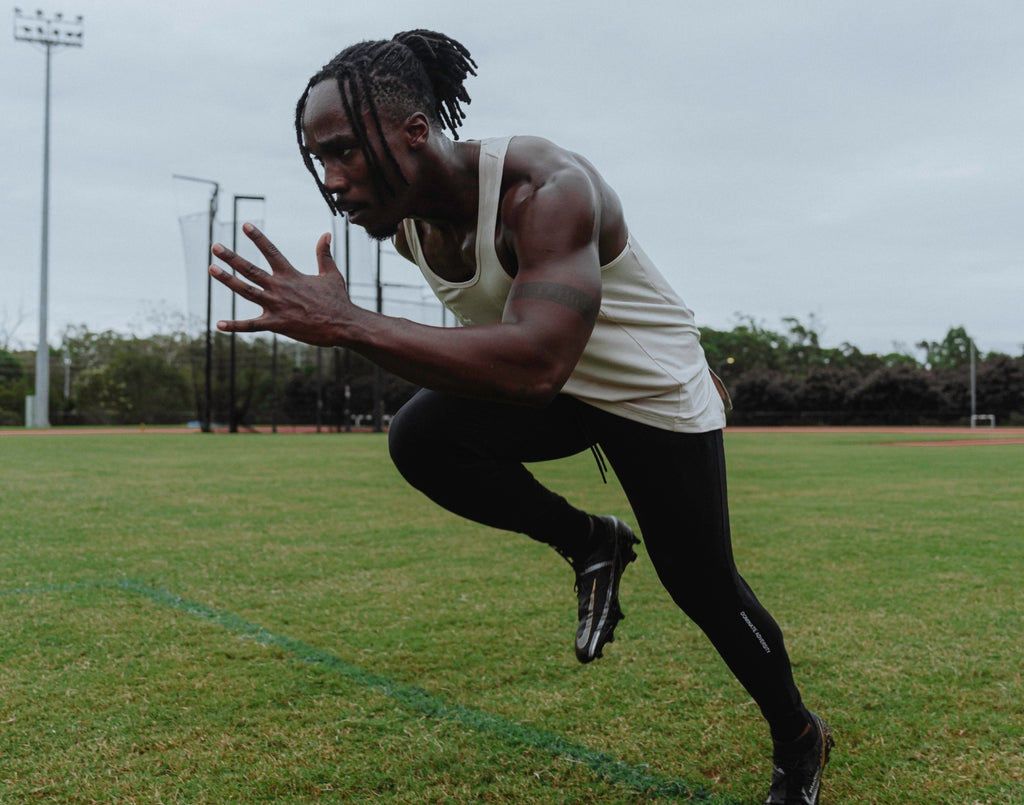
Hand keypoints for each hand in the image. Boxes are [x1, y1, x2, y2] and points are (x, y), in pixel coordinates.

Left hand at [209, 223, 350, 346]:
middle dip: (231, 257)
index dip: (258, 238)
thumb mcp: (331, 274)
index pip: (271, 251)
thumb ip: (324, 254)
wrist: (344, 325)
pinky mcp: (277, 324)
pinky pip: (251, 326)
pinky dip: (235, 326)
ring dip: (228, 280)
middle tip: (215, 247)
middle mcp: (280, 288)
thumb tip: (326, 233)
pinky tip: (219, 324)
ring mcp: (276, 306)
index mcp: (292, 275)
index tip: (245, 225)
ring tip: (212, 268)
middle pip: (251, 269)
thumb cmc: (338, 300)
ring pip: (246, 291)